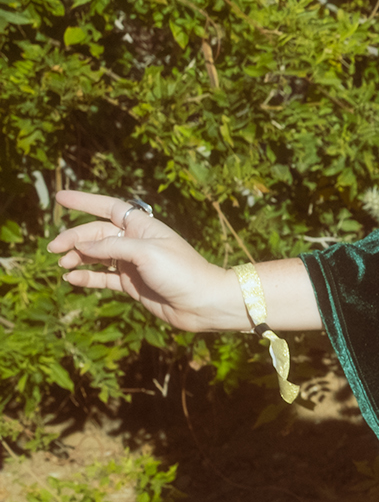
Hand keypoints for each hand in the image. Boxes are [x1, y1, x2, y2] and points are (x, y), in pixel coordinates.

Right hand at [48, 191, 246, 333]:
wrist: (201, 303)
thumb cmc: (180, 271)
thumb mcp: (145, 253)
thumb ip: (111, 246)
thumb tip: (81, 245)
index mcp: (143, 227)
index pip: (108, 207)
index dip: (84, 201)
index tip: (60, 198)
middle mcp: (135, 242)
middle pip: (97, 233)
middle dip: (74, 238)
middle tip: (53, 249)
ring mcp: (132, 263)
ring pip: (96, 255)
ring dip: (77, 257)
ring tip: (62, 264)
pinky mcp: (131, 283)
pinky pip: (102, 277)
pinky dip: (86, 276)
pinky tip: (71, 278)